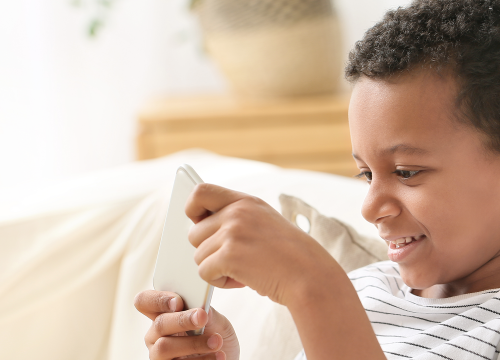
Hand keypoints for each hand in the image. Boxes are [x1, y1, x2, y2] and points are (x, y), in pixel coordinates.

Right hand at [134, 290, 239, 359]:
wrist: (227, 355)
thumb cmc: (215, 334)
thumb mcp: (215, 320)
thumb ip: (207, 312)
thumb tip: (201, 307)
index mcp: (162, 314)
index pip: (145, 301)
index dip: (158, 299)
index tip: (178, 301)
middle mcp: (156, 335)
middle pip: (158, 324)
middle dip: (181, 320)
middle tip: (202, 317)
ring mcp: (159, 355)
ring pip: (164, 348)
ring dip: (193, 344)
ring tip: (217, 341)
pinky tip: (219, 355)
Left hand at [186, 184, 337, 305]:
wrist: (310, 275)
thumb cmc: (288, 255)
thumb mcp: (264, 222)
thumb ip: (236, 218)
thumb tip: (198, 228)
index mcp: (245, 201)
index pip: (201, 191)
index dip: (192, 208)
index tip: (198, 222)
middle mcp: (237, 212)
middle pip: (195, 233)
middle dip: (209, 251)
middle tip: (233, 260)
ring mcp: (232, 232)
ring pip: (198, 256)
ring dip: (216, 269)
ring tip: (242, 271)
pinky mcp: (229, 255)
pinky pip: (204, 272)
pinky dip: (220, 282)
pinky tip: (242, 280)